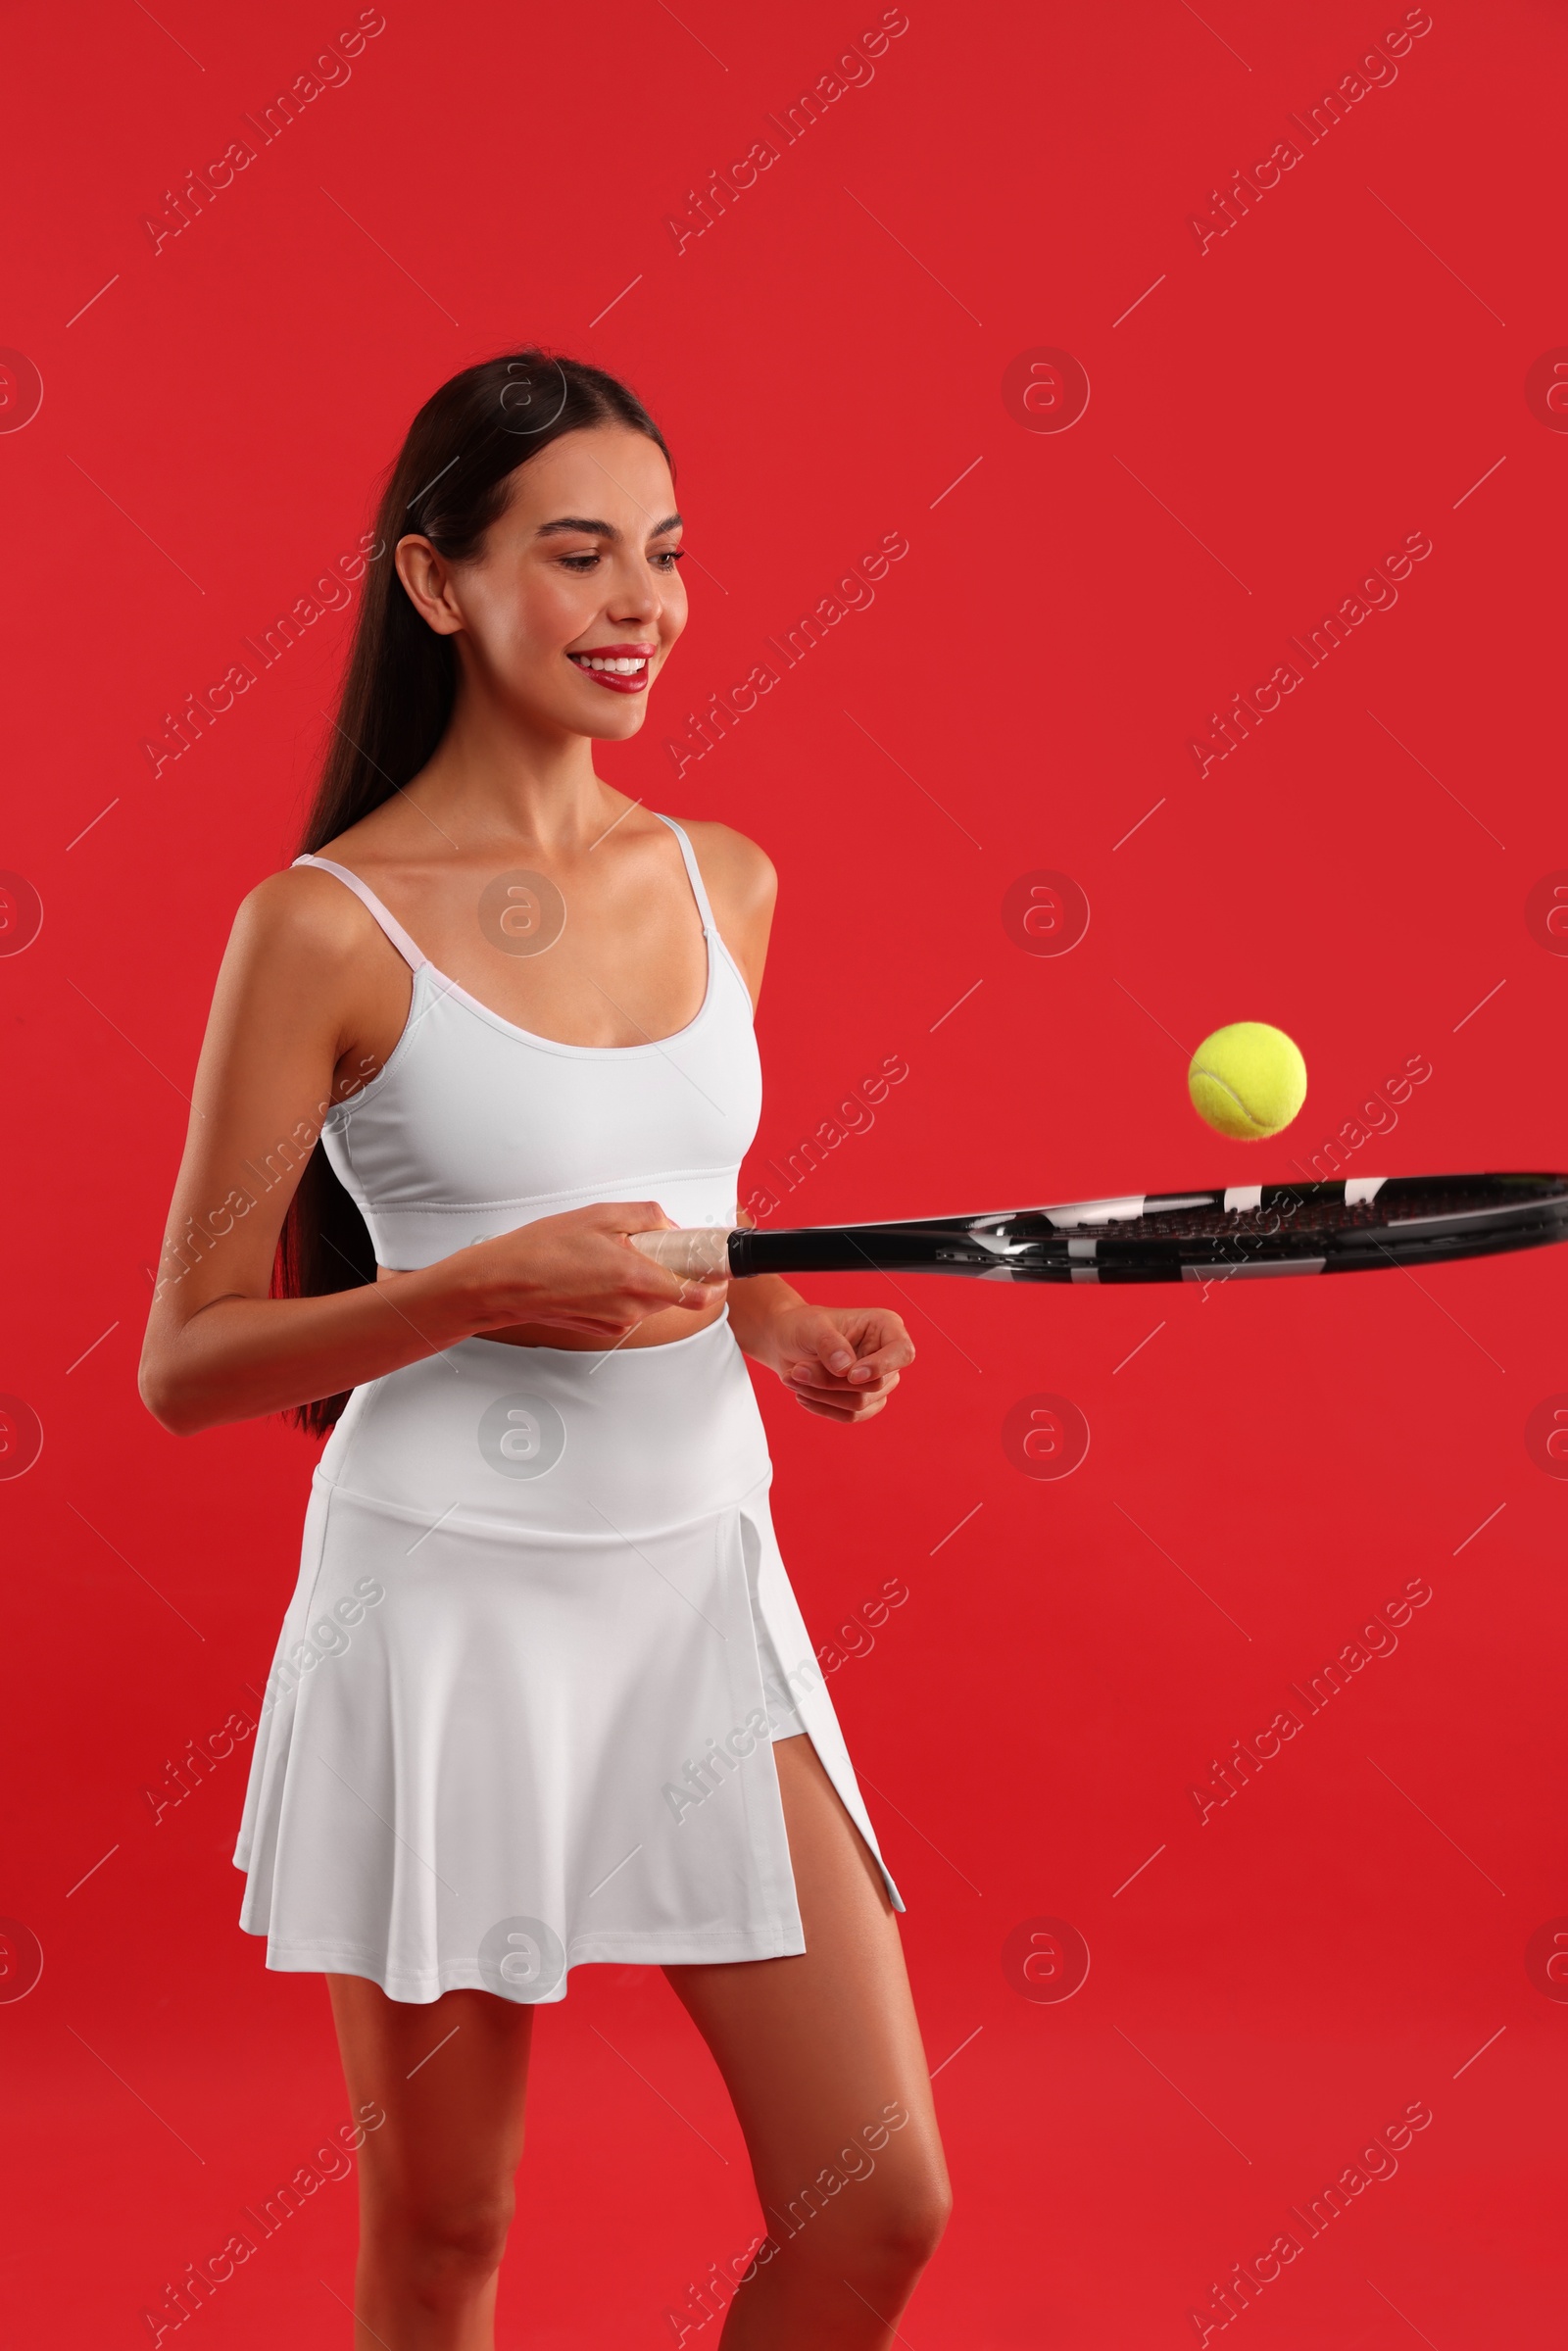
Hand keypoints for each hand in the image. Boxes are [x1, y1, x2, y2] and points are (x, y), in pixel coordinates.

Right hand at [455, 1201, 727, 1340]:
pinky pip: (626, 1305)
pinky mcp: (601, 1326)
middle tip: (645, 1243)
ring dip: (641, 1276)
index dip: (714, 1279)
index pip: (698, 1293)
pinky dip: (620, 1287)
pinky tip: (593, 1270)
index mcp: (638, 1279)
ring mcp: (616, 1320)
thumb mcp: (601, 1214)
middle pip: (673, 1291)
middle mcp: (632, 1307)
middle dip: (668, 1266)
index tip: (717, 1265)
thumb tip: (668, 1224)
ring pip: (649, 1297)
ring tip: (606, 1254)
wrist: (504, 1282)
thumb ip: (646, 1216)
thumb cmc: (542, 1250)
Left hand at [758, 1303, 913, 1424]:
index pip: (902, 1352)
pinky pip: (851, 1416)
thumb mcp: (811, 1327)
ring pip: (860, 1404)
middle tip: (797, 1371)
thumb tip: (846, 1370)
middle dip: (831, 1382)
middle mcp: (888, 1355)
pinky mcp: (866, 1400)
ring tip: (794, 1377)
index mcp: (885, 1326)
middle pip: (875, 1385)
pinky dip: (823, 1408)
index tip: (851, 1376)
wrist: (787, 1342)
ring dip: (822, 1395)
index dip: (881, 1367)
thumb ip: (829, 1344)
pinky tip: (802, 1395)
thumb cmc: (802, 1326)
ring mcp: (879, 1380)